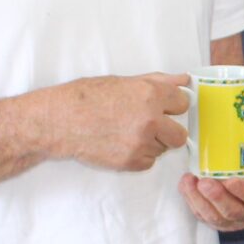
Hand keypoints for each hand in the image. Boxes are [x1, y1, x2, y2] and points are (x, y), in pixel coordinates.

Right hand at [46, 73, 190, 170]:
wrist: (59, 121)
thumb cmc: (86, 98)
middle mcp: (150, 120)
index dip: (172, 106)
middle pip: (180, 134)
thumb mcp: (123, 81)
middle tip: (151, 126)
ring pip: (163, 148)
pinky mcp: (131, 162)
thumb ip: (158, 81)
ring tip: (128, 132)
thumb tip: (183, 80)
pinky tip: (122, 143)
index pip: (183, 104)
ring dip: (152, 143)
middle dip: (169, 131)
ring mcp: (141, 143)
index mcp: (150, 95)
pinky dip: (139, 155)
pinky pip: (148, 162)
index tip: (164, 108)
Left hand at [181, 164, 243, 230]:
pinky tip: (186, 184)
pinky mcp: (217, 220)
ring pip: (216, 218)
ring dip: (200, 200)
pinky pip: (202, 216)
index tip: (231, 180)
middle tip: (205, 182)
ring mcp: (234, 221)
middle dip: (217, 198)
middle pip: (235, 212)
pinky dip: (192, 201)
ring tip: (190, 181)